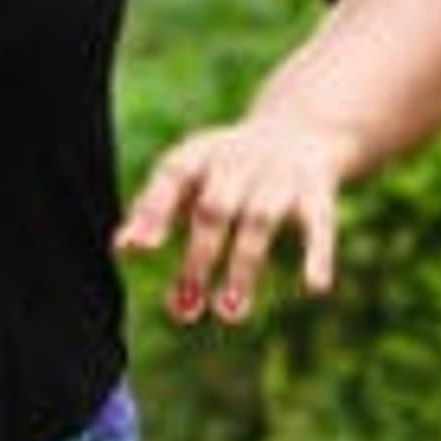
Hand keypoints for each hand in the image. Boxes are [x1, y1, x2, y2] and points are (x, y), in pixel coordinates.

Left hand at [111, 116, 362, 324]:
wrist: (301, 127)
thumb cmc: (226, 166)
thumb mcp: (190, 176)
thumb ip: (154, 208)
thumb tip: (121, 248)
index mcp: (200, 155)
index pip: (173, 175)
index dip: (156, 209)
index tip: (142, 248)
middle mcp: (238, 162)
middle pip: (215, 209)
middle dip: (199, 259)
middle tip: (184, 310)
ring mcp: (279, 175)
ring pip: (260, 222)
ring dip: (244, 269)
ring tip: (228, 313)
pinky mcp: (317, 191)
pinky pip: (319, 223)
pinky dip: (318, 254)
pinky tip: (315, 287)